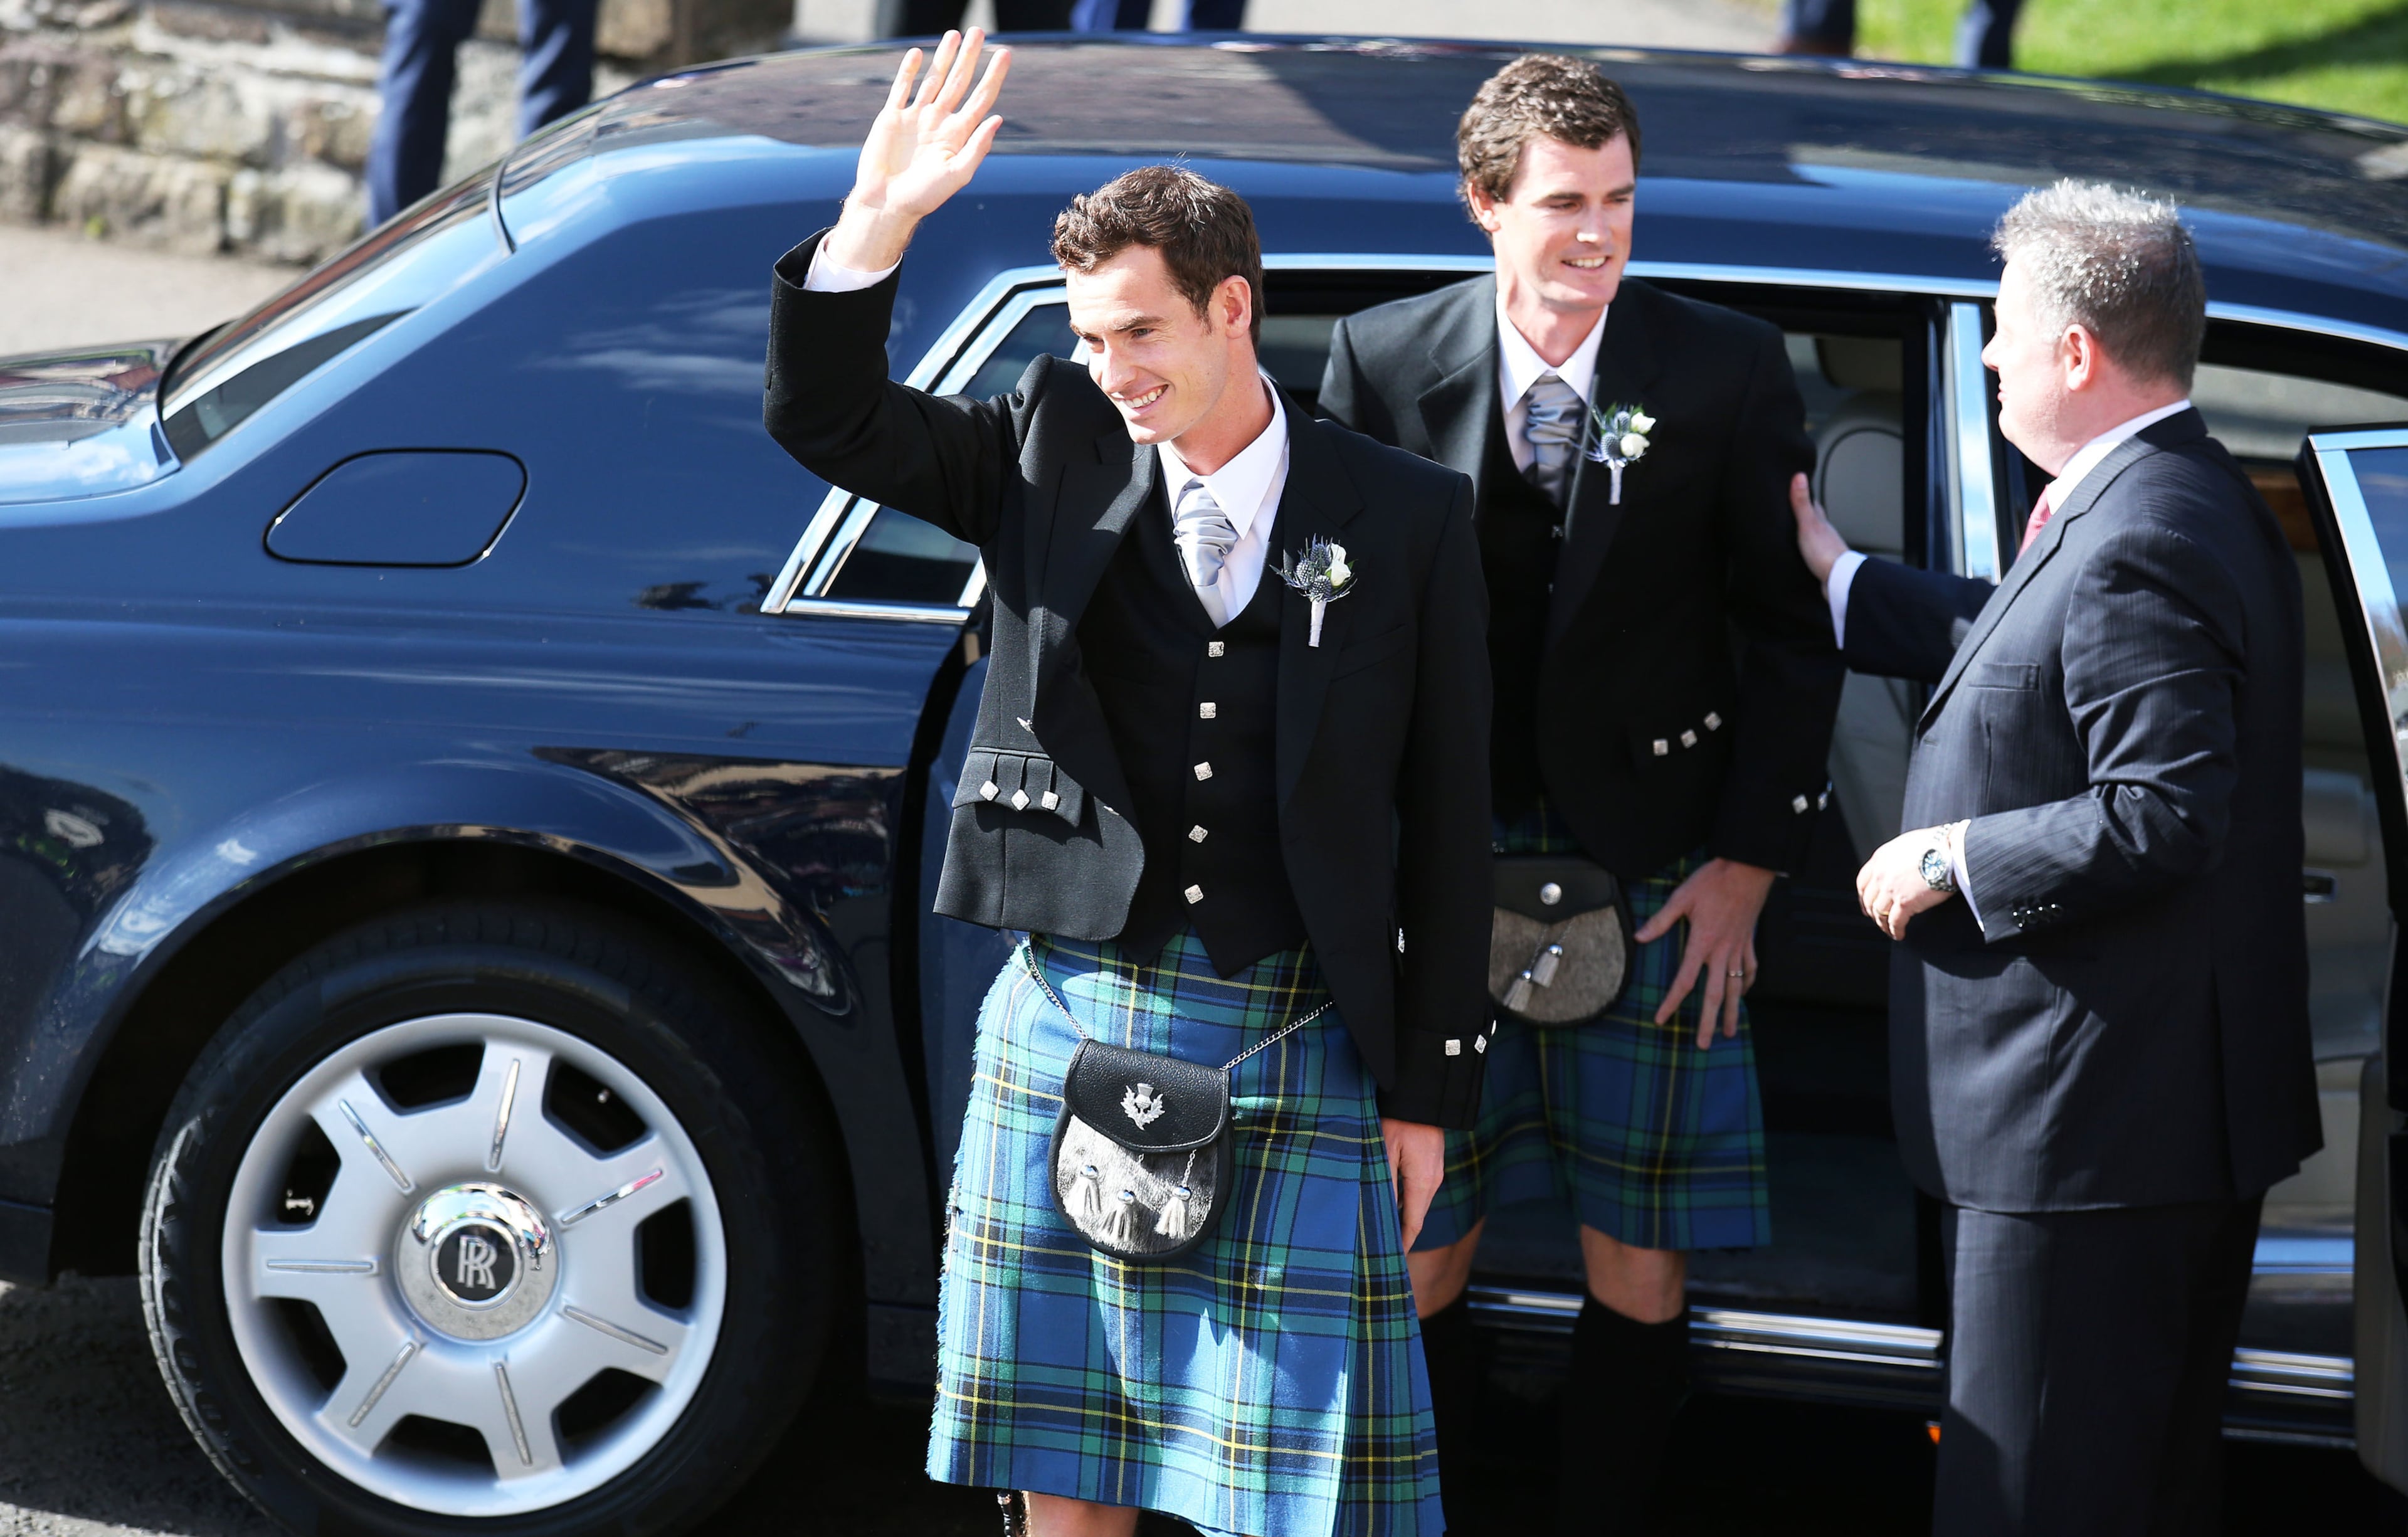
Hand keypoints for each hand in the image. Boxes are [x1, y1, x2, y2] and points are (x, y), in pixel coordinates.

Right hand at [824, 30, 1012, 272]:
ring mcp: (916, 118)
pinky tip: (919, 54)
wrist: (886, 204)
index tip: (1005, 54)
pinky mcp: (892, 117)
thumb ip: (977, 147)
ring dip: (944, 57)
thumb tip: (997, 118)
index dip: (993, 76)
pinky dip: (909, 71)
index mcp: (958, 135)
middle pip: (959, 82)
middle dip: (969, 57)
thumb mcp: (957, 175)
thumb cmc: (924, 197)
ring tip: (954, 34)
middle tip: (979, 31)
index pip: (981, 98)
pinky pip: (902, 88)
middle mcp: (939, 122)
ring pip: (933, 80)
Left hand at [1382, 1118, 1445, 1253]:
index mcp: (1423, 1183)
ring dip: (1404, 1215)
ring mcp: (1435, 1171)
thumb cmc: (1399, 1121)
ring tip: (1384, 1227)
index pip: (1413, 1224)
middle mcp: (1433, 1181)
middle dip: (1402, 1233)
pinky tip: (1390, 1199)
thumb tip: (1382, 1214)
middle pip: (1416, 1216)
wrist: (1422, 1095)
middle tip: (1382, 1248)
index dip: (1403, 1244)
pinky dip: (1407, 1199)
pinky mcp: (1431, 1162)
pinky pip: (1419, 1188)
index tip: (1392, 1260)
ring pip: (1417, 1201)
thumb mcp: (1385, 1153)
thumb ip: (1385, 1185)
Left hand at [1634, 857, 1775, 1048]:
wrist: (1748, 868)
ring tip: (1728, 1033)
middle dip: (1707, 1022)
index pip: (1684, 981)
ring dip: (1732, 1012)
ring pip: (1736, 988)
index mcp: (1702, 943)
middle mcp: (1722, 951)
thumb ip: (1661, 920)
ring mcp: (1738, 948)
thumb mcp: (1681, 897)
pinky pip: (1750, 969)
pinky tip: (1744, 994)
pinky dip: (1747, 984)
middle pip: (1714, 994)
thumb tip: (1639, 938)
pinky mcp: (1749, 941)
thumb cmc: (1714, 880)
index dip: (1672, 1002)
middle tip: (1702, 1045)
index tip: (1661, 1020)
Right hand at [1790, 471, 1850, 585]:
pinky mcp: (1821, 562)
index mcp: (1821, 521)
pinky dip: (1806, 548)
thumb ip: (1802, 503)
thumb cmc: (1824, 552)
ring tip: (1794, 527)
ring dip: (1806, 530)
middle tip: (1795, 505)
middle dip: (1806, 511)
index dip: (1806, 494)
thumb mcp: (1808, 524)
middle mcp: (1824, 532)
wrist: (1838, 579)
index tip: (1799, 485)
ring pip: (1813, 534)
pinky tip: (1801, 551)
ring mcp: (1824, 547)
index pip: (1814, 504)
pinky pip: (1811, 551)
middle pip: (1814, 518)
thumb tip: (1799, 476)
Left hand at [1857, 825, 1954, 939]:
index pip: (1863, 882)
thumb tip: (1900, 866)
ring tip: (1889, 930)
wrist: (1950, 851)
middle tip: (1877, 919)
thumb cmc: (1936, 845)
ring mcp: (1891, 889)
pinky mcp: (1905, 903)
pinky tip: (1899, 935)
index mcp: (1880, 859)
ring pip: (1879, 913)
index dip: (1863, 896)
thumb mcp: (1907, 844)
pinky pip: (1895, 922)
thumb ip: (1896, 857)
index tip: (1866, 904)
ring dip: (1883, 924)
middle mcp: (1881, 874)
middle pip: (1869, 899)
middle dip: (1872, 912)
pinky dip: (1895, 931)